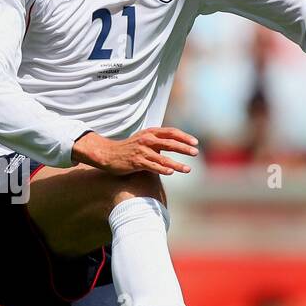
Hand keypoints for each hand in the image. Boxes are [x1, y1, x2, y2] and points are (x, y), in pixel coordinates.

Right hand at [72, 126, 198, 174]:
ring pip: (163, 158)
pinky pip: (152, 166)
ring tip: (188, 169)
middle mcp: (147, 140)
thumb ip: (159, 140)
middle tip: (196, 153)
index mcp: (150, 132)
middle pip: (170, 143)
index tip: (195, 143)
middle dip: (184, 148)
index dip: (184, 137)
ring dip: (177, 164)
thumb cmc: (129, 148)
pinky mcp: (136, 162)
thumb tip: (176, 143)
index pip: (171, 132)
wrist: (109, 154)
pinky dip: (162, 169)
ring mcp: (142, 151)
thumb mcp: (144, 139)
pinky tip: (171, 172)